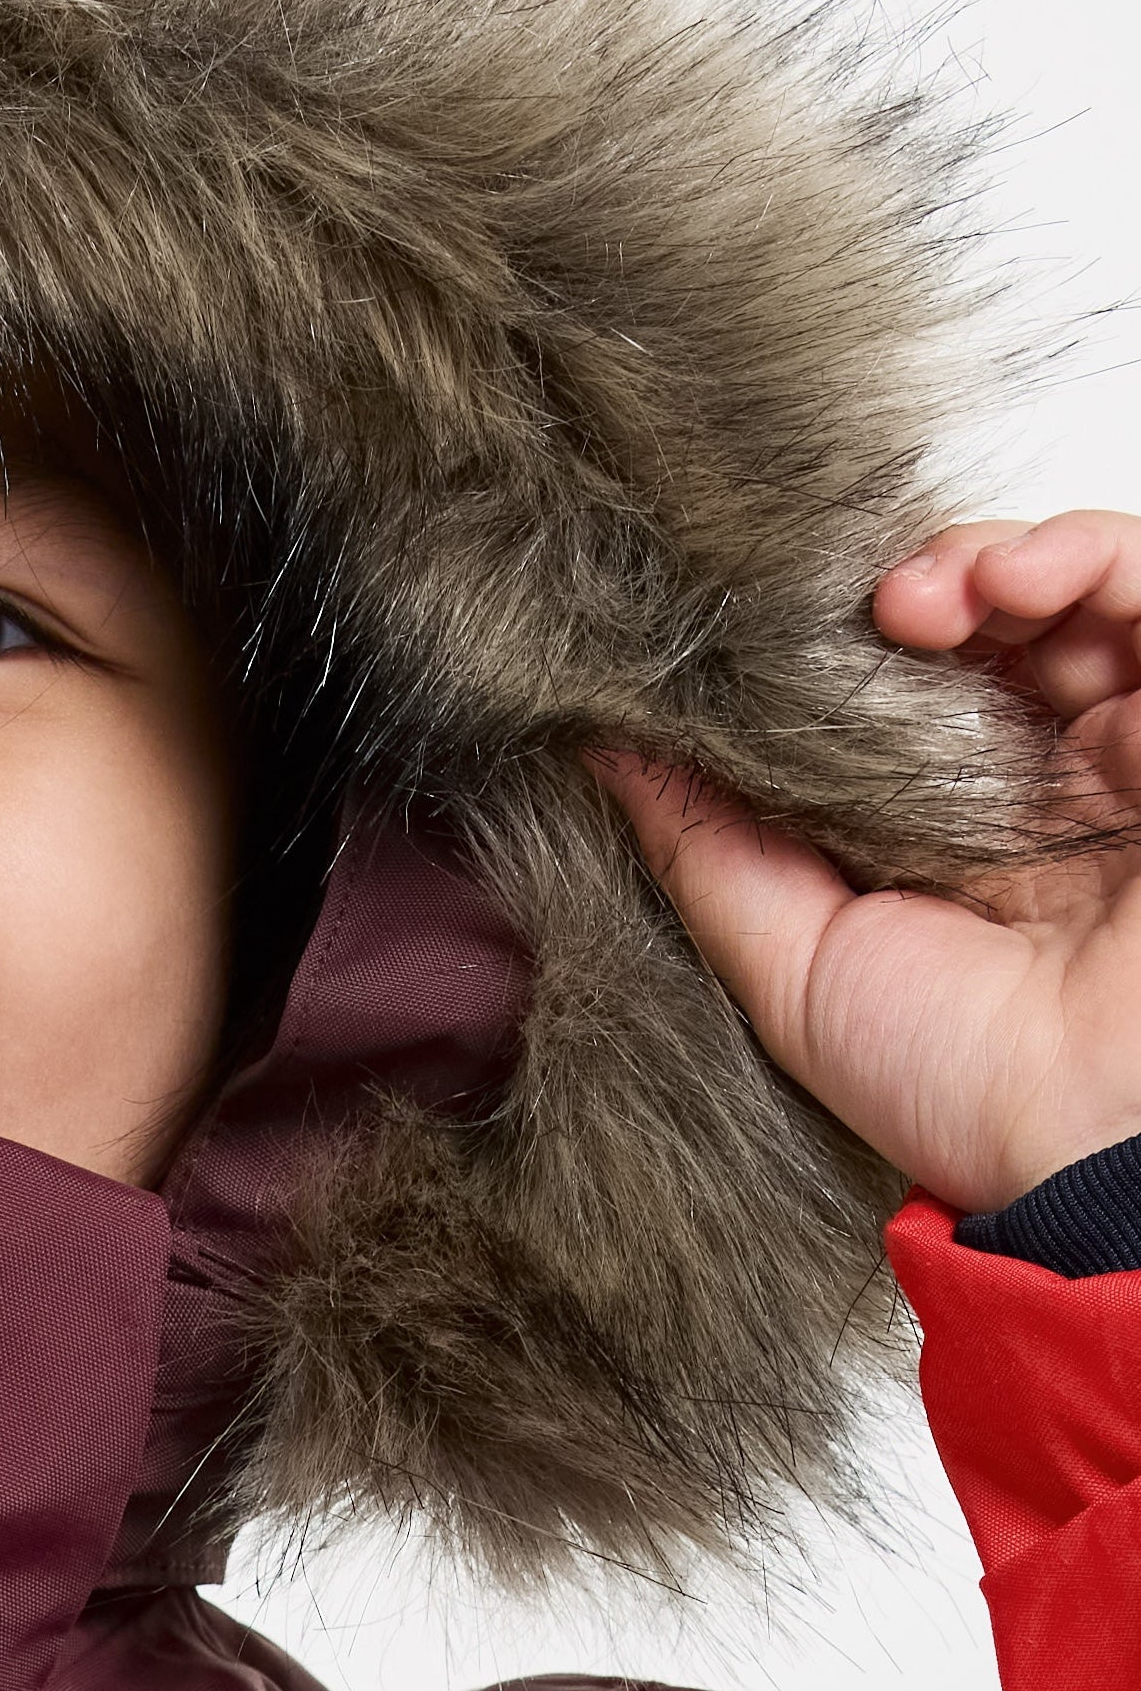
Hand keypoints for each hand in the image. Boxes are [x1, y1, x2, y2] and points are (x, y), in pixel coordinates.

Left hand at [597, 512, 1140, 1212]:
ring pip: (1060, 588)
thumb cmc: (961, 1083)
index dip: (827, 644)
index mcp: (945, 833)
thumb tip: (601, 745)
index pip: (885, 689)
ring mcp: (1125, 748)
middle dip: (898, 590)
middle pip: (971, 623)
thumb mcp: (790, 965)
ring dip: (979, 560)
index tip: (759, 640)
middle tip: (848, 613)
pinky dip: (1079, 552)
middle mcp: (1040, 781)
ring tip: (920, 599)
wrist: (1099, 1138)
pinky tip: (1007, 583)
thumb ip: (705, 852)